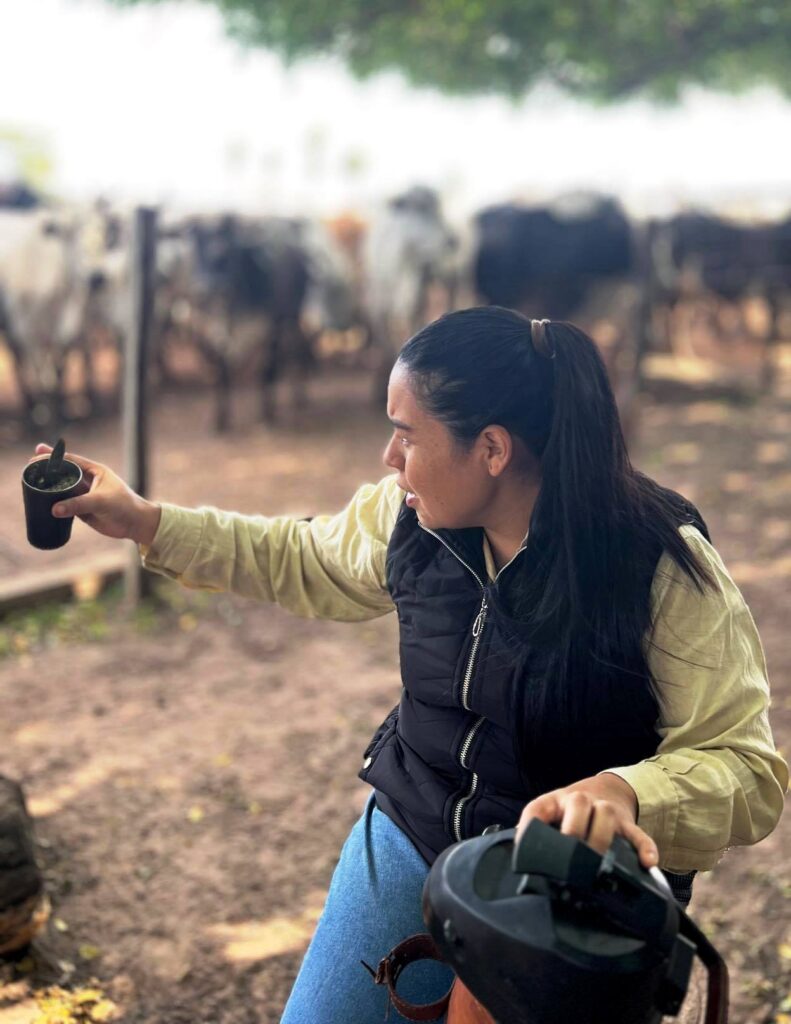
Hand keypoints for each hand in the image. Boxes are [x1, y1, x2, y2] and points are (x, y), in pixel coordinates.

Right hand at [30, 444, 161, 545]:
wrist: (135, 524)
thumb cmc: (124, 506)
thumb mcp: (100, 502)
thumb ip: (78, 504)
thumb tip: (54, 509)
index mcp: (95, 471)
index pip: (70, 460)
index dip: (53, 456)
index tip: (37, 453)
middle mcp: (89, 481)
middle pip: (64, 472)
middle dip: (48, 469)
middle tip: (28, 467)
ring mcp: (86, 495)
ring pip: (63, 488)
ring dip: (49, 486)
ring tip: (30, 483)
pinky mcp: (84, 509)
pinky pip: (66, 504)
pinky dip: (55, 503)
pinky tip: (42, 503)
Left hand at [515, 772, 658, 868]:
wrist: (605, 790)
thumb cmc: (571, 812)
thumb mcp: (550, 815)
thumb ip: (536, 833)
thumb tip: (519, 856)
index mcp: (555, 801)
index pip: (537, 808)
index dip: (529, 826)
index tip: (525, 846)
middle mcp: (580, 801)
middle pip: (578, 805)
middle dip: (573, 830)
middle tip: (570, 856)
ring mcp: (606, 811)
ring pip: (607, 814)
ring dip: (601, 838)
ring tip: (597, 862)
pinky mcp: (627, 825)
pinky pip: (639, 834)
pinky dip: (644, 848)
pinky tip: (647, 862)